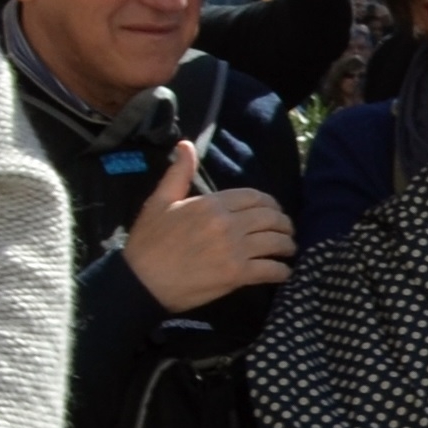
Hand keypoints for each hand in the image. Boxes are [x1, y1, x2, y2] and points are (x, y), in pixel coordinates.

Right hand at [123, 141, 296, 312]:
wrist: (139, 283)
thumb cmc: (148, 243)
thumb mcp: (160, 202)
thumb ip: (178, 174)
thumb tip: (186, 144)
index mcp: (212, 204)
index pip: (255, 197)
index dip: (270, 203)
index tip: (274, 211)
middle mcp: (227, 224)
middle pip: (271, 218)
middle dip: (284, 223)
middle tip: (287, 230)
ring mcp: (234, 250)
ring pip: (276, 242)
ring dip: (287, 245)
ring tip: (289, 249)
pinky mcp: (236, 275)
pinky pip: (270, 269)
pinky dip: (281, 271)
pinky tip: (283, 272)